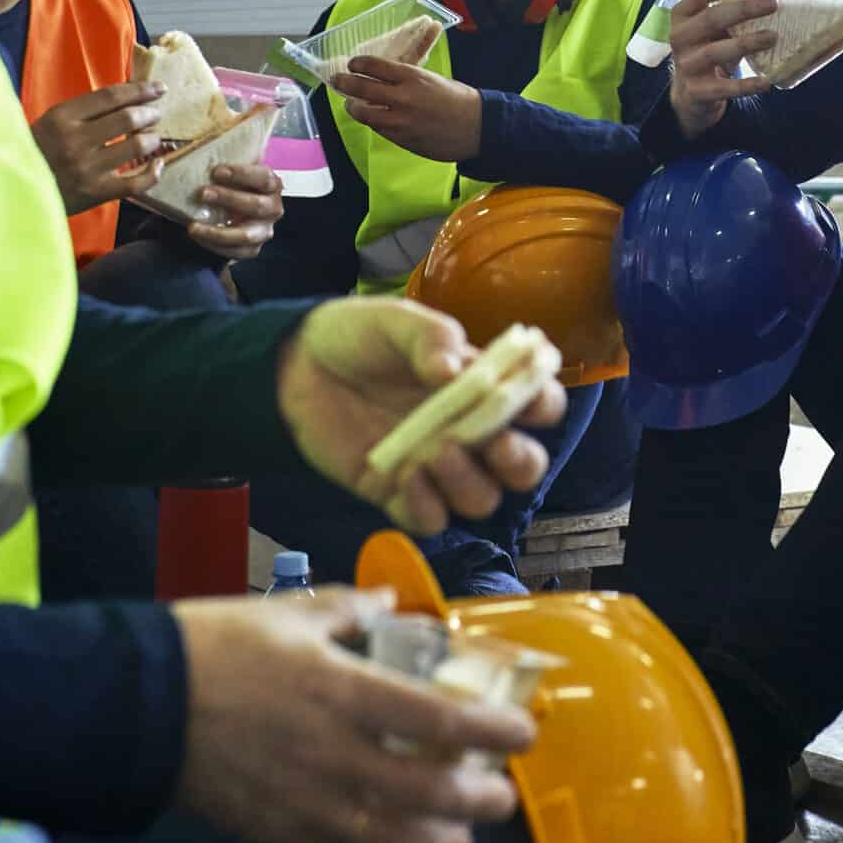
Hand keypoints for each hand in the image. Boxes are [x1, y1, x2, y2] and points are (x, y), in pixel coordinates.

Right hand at [31, 80, 164, 213]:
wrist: (15, 191)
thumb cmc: (36, 152)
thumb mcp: (51, 122)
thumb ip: (83, 111)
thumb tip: (128, 99)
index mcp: (62, 117)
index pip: (110, 96)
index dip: (140, 90)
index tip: (159, 88)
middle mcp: (75, 140)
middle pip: (128, 118)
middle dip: (149, 113)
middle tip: (155, 115)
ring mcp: (86, 168)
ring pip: (136, 146)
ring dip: (152, 139)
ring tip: (153, 138)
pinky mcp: (95, 192)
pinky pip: (135, 183)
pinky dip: (153, 173)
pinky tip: (158, 165)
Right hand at [171, 588, 531, 842]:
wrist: (136, 703)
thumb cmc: (211, 646)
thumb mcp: (284, 611)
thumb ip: (346, 610)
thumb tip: (387, 602)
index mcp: (339, 689)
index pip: (437, 718)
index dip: (489, 731)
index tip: (523, 733)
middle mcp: (331, 750)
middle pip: (424, 787)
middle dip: (476, 796)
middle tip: (501, 794)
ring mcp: (302, 796)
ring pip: (386, 832)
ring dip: (434, 838)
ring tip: (461, 837)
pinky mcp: (273, 825)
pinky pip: (336, 842)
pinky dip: (372, 842)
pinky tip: (390, 838)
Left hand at [182, 164, 284, 260]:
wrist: (232, 210)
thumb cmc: (230, 186)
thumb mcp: (230, 172)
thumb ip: (221, 165)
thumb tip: (182, 154)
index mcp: (272, 184)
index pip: (264, 178)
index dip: (241, 174)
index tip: (216, 171)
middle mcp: (273, 208)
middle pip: (256, 205)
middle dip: (228, 199)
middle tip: (202, 193)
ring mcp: (265, 231)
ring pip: (246, 235)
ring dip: (218, 231)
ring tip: (194, 226)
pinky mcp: (253, 249)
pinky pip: (236, 252)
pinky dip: (215, 246)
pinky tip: (198, 236)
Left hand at [277, 298, 564, 534]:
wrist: (298, 364)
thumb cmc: (360, 336)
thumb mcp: (397, 322)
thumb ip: (431, 338)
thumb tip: (452, 370)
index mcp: (482, 388)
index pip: (537, 404)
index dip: (544, 404)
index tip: (527, 397)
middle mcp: (468, 433)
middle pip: (522, 466)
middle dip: (519, 461)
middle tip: (493, 443)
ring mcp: (435, 467)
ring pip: (481, 500)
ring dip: (468, 482)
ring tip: (435, 452)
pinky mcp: (396, 493)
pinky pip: (430, 520)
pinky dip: (426, 506)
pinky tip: (405, 478)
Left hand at [331, 60, 483, 162]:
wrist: (477, 127)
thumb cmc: (457, 99)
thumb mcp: (432, 79)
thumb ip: (406, 78)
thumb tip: (383, 77)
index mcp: (412, 76)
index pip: (373, 66)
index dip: (357, 64)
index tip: (352, 64)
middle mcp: (403, 97)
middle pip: (360, 88)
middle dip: (344, 83)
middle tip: (337, 81)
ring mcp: (400, 120)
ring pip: (363, 112)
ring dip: (353, 106)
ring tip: (351, 103)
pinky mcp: (402, 138)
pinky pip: (377, 128)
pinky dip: (371, 121)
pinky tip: (371, 118)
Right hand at [667, 0, 778, 136]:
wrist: (691, 93)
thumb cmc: (708, 49)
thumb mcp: (711, 28)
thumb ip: (730, 14)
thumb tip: (769, 0)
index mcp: (682, 15)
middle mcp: (679, 37)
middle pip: (711, 18)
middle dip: (744, 9)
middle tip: (772, 4)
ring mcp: (686, 65)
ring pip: (716, 51)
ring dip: (747, 43)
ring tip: (772, 37)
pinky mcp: (697, 91)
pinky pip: (724, 87)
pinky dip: (746, 85)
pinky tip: (766, 81)